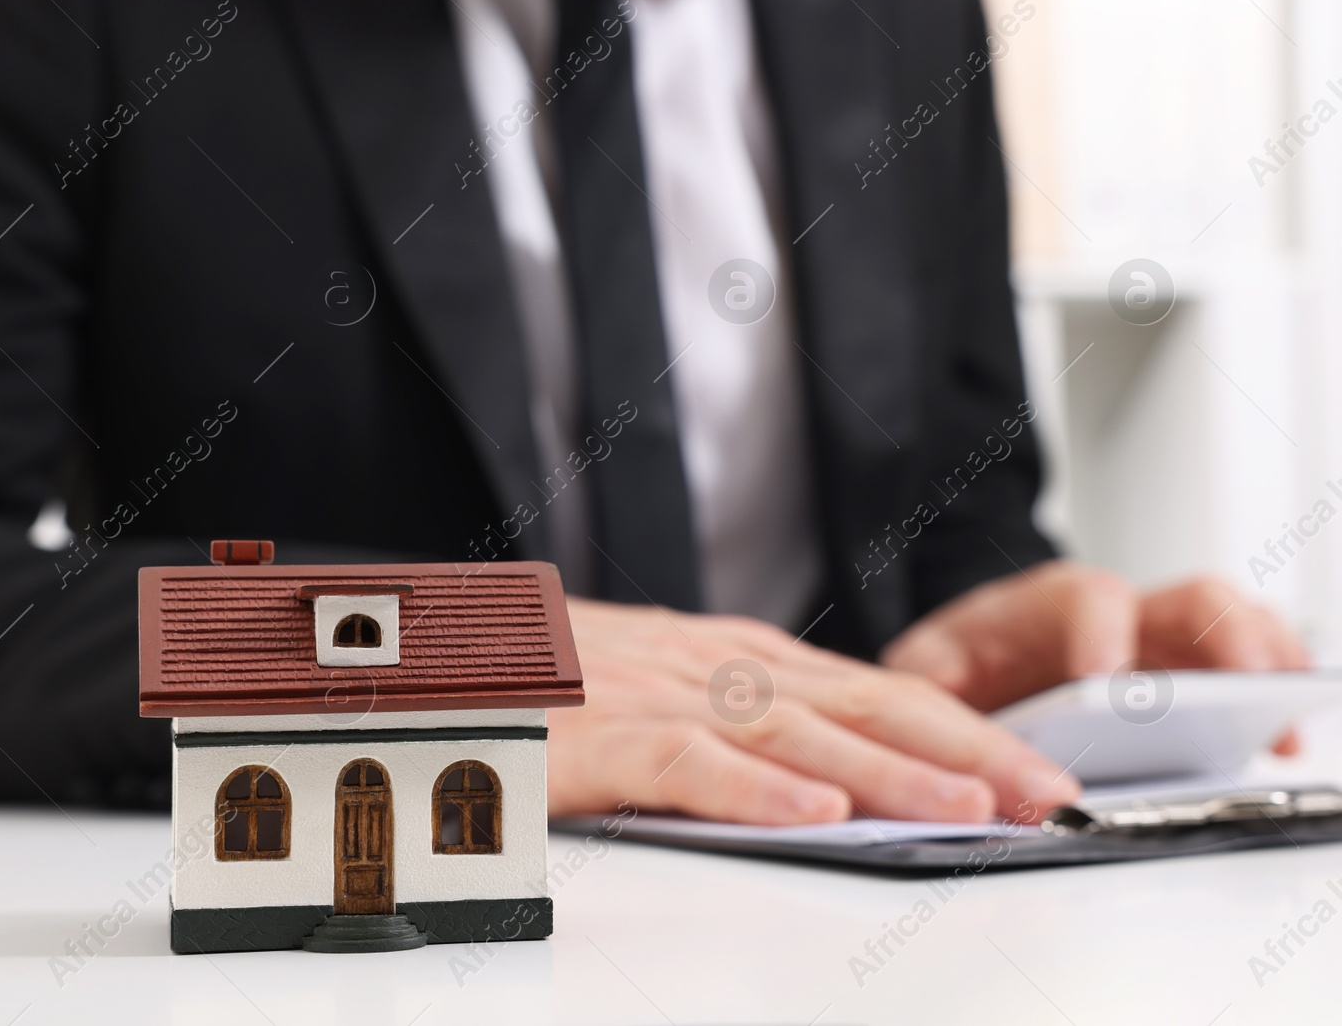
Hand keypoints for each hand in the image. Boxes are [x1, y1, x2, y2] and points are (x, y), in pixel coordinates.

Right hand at [546, 596, 1081, 825]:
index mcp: (730, 659)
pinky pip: (682, 763)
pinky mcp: (589, 737)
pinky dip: (751, 789)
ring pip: (788, 731)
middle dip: (959, 747)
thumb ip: (741, 727)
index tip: (1036, 774)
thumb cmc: (541, 684)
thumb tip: (829, 776)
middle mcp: (706, 667)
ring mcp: (650, 695)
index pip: (870, 690)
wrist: (429, 657)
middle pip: (855, 702)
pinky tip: (813, 818)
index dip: (961, 729)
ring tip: (971, 807)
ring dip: (885, 770)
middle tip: (1046, 793)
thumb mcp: (658, 695)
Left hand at [880, 561, 1308, 715]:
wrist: (980, 658)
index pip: (1088, 599)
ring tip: (1278, 713)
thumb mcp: (928, 667)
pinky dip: (1274, 694)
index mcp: (1051, 603)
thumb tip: (950, 723)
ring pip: (1232, 625)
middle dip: (1220, 638)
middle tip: (1235, 688)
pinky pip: (1250, 665)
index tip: (1106, 684)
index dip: (1102, 636)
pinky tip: (1280, 740)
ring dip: (1265, 661)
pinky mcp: (1192, 674)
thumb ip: (935, 683)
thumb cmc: (965, 660)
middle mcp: (1120, 613)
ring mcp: (1163, 641)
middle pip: (1189, 600)